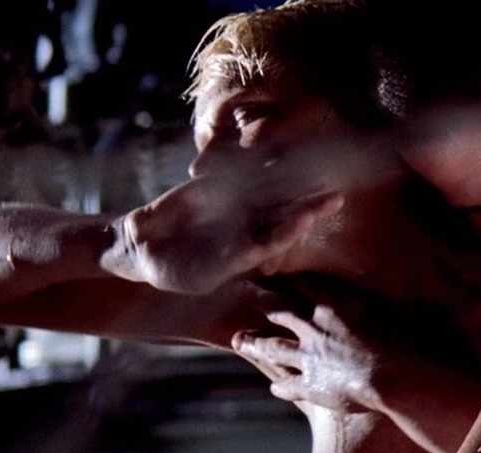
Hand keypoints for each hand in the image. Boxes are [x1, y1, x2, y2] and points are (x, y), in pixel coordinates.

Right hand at [111, 170, 343, 294]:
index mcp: (253, 250)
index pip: (280, 236)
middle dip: (310, 203)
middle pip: (285, 211)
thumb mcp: (202, 273)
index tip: (309, 217)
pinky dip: (258, 161)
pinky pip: (240, 172)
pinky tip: (278, 150)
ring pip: (269, 188)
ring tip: (315, 166)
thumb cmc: (175, 271)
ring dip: (292, 178)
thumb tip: (256, 251)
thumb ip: (231, 260)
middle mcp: (251, 227)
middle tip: (335, 195)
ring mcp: (237, 205)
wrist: (145, 247)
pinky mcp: (218, 185)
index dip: (295, 226)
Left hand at [231, 282, 385, 411]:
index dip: (288, 278)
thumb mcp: (387, 311)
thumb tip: (389, 286)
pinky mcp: (310, 385)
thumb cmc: (397, 342)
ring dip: (255, 344)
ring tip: (240, 341)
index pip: (304, 287)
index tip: (274, 269)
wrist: (389, 377)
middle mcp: (313, 329)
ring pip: (273, 348)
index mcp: (332, 308)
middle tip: (243, 291)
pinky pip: (289, 385)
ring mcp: (308, 358)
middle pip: (279, 312)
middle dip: (261, 301)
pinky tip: (274, 388)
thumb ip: (375, 301)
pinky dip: (281, 387)